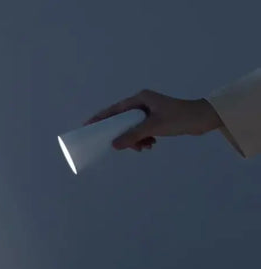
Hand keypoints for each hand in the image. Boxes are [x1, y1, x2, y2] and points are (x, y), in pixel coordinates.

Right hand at [84, 90, 222, 150]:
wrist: (203, 119)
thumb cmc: (179, 118)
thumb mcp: (153, 127)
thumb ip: (132, 136)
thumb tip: (114, 146)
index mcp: (140, 98)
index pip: (114, 109)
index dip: (100, 118)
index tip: (87, 126)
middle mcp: (143, 103)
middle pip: (123, 121)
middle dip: (123, 135)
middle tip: (123, 147)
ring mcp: (149, 112)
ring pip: (133, 129)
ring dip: (135, 140)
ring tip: (144, 147)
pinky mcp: (156, 120)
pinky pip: (142, 131)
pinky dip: (144, 139)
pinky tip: (151, 145)